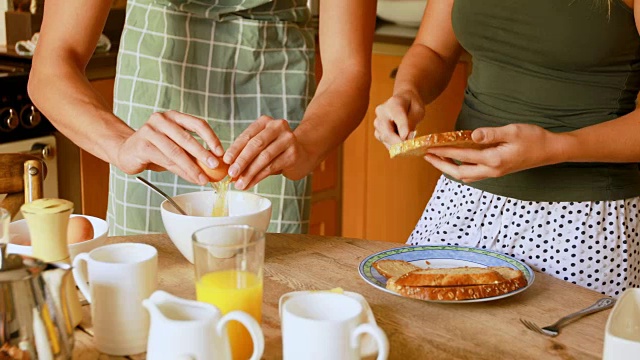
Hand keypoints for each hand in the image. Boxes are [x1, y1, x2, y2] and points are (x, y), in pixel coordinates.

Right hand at [115, 111, 223, 184]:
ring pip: (176, 151)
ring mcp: (150, 130)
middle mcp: (162, 119)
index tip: (221, 152)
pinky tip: (190, 178)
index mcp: (174, 116)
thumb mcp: (176, 147)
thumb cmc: (155, 148)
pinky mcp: (142, 145)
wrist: (126, 151)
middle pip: (187, 138)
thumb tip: (215, 166)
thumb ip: (192, 152)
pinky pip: (165, 160)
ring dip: (192, 167)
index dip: (211, 138)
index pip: (197, 123)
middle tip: (215, 166)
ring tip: (203, 178)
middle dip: (204, 154)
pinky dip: (180, 171)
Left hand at [223, 115, 313, 189]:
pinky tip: (250, 184)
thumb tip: (228, 168)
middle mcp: (278, 127)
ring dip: (250, 173)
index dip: (235, 148)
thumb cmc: (276, 150)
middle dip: (242, 161)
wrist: (304, 153)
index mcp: (265, 122)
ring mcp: (288, 139)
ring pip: (264, 158)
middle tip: (231, 174)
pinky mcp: (293, 154)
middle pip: (256, 145)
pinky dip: (259, 177)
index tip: (225, 161)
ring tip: (239, 184)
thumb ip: (246, 152)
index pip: (247, 135)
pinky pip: (272, 167)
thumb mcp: (262, 145)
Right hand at [373, 90, 424, 148]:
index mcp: (394, 103)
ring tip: (407, 148)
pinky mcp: (377, 130)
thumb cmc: (412, 105)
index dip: (404, 130)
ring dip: (396, 145)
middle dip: (399, 143)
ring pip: (384, 138)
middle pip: (387, 131)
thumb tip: (406, 137)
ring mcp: (377, 121)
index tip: (410, 140)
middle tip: (409, 150)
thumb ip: (412, 122)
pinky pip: (383, 140)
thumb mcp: (418, 111)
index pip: (397, 118)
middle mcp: (382, 112)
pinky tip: (401, 146)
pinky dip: (393, 145)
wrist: (403, 100)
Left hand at [424, 124, 564, 182]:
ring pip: (465, 175)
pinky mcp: (497, 171)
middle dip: (441, 165)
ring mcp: (494, 173)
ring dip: (450, 168)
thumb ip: (491, 134)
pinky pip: (473, 174)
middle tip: (427, 156)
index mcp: (494, 159)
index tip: (431, 147)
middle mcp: (492, 170)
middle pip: (459, 172)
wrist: (550, 150)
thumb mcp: (513, 131)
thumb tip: (472, 136)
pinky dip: (460, 169)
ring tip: (437, 158)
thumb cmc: (534, 138)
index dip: (445, 151)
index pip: (463, 155)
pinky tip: (456, 160)